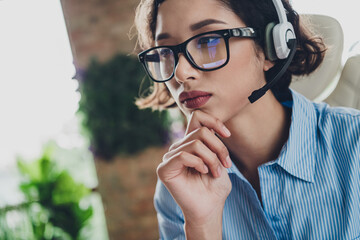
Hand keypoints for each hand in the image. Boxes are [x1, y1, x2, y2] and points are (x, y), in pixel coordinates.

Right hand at [157, 110, 232, 234]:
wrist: (210, 208)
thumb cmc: (215, 187)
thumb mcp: (219, 159)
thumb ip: (213, 142)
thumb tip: (209, 128)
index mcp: (191, 143)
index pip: (197, 117)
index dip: (214, 121)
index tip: (228, 134)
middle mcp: (179, 148)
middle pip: (201, 132)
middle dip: (219, 148)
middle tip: (226, 165)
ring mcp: (170, 158)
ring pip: (195, 143)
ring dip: (211, 158)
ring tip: (216, 173)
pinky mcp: (164, 169)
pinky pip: (183, 155)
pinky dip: (198, 163)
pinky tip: (203, 172)